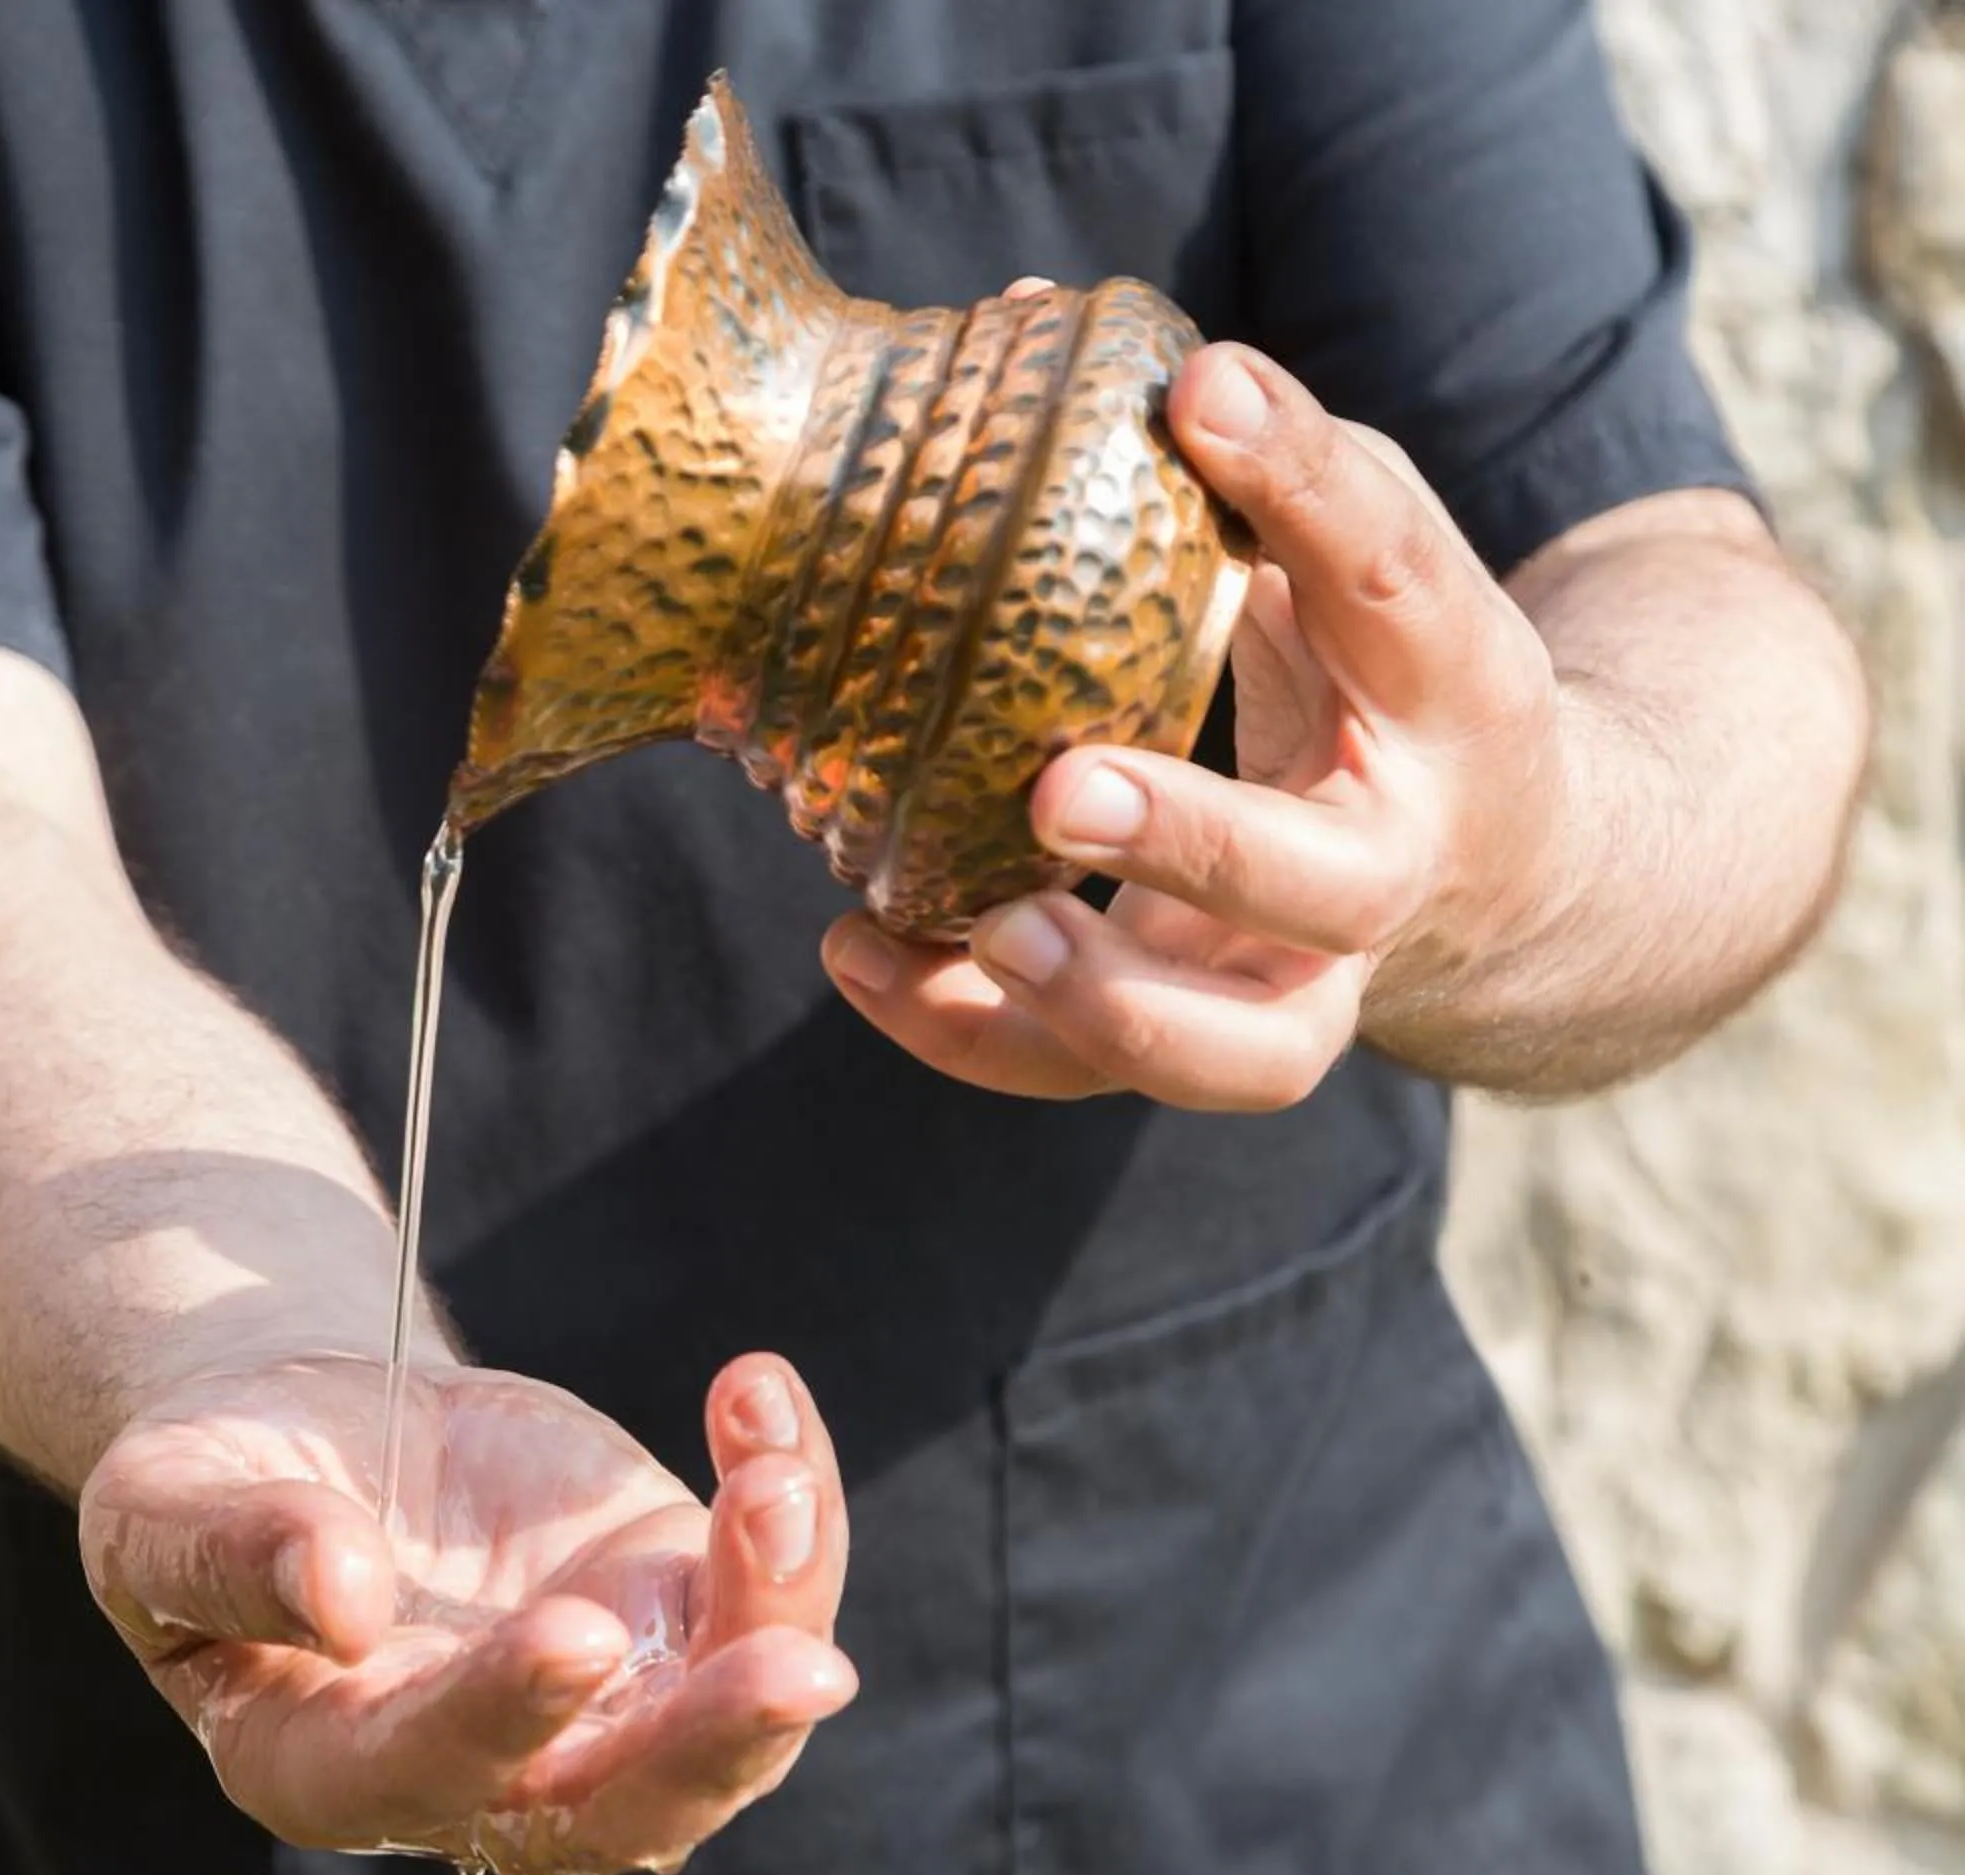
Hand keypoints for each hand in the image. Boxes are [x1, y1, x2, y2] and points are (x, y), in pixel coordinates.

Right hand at [75, 1349, 856, 1874]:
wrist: (308, 1424)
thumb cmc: (214, 1481)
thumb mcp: (166, 1504)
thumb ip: (233, 1554)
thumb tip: (339, 1597)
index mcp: (331, 1767)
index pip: (427, 1774)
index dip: (502, 1717)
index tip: (567, 1632)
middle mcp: (485, 1768)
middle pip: (621, 1809)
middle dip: (713, 1747)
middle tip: (793, 1668)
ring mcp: (595, 1697)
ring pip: (724, 1721)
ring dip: (781, 1614)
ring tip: (774, 1481)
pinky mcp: (662, 1607)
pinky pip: (761, 1587)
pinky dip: (790, 1507)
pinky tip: (757, 1397)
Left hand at [820, 338, 1566, 1111]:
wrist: (1510, 868)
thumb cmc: (1388, 676)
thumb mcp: (1354, 554)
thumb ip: (1235, 458)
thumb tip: (1021, 306)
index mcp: (1450, 695)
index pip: (1399, 576)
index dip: (1309, 481)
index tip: (1202, 390)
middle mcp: (1395, 862)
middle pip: (1322, 885)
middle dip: (1198, 845)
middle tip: (1066, 787)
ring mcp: (1307, 979)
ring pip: (1238, 1054)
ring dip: (1103, 1007)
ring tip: (981, 926)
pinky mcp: (1208, 1034)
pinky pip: (1089, 1075)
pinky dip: (969, 1032)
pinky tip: (857, 950)